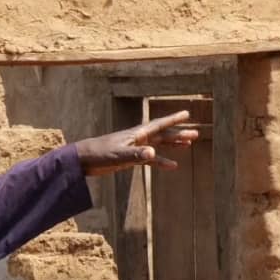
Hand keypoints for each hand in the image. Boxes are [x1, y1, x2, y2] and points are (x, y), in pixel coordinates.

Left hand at [74, 110, 198, 176]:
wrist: (83, 159)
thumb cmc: (99, 154)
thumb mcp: (119, 156)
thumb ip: (136, 155)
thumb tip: (153, 154)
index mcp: (136, 134)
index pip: (158, 125)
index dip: (173, 120)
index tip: (187, 113)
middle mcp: (138, 138)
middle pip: (163, 135)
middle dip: (178, 134)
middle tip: (195, 134)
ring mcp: (135, 148)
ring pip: (159, 145)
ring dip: (173, 145)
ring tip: (188, 145)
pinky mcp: (130, 157)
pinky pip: (150, 159)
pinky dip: (161, 161)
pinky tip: (172, 165)